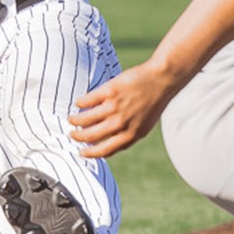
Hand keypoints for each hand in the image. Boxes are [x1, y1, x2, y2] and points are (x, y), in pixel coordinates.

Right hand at [68, 62, 185, 159]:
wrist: (161, 80)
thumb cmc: (153, 104)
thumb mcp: (144, 127)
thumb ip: (127, 137)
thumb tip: (108, 146)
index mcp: (130, 135)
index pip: (104, 150)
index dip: (90, 153)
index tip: (81, 152)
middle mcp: (120, 124)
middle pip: (90, 136)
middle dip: (78, 137)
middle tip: (72, 134)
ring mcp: (114, 107)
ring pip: (85, 119)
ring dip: (75, 120)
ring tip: (71, 119)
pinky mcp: (109, 91)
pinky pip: (87, 101)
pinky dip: (80, 103)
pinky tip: (79, 103)